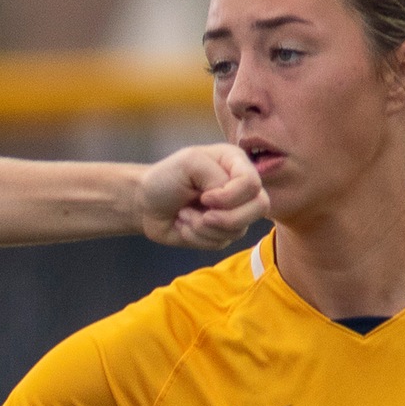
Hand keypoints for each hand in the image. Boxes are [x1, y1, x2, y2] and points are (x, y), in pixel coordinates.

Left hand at [139, 143, 267, 248]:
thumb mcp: (189, 162)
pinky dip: (196, 237)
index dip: (230, 196)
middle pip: (260, 207)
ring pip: (239, 229)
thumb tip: (224, 203)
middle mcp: (240, 188)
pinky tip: (184, 224)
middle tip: (202, 214)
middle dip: (227, 217)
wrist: (144, 204)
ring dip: (203, 226)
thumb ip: (215, 176)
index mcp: (236, 164)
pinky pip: (221, 243)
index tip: (204, 196)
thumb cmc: (165, 178)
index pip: (253, 184)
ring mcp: (234, 212)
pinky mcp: (222, 233)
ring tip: (185, 214)